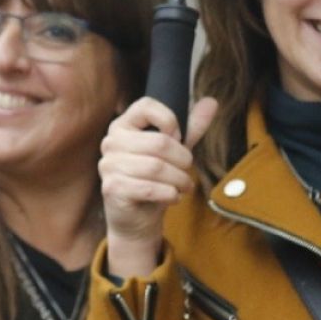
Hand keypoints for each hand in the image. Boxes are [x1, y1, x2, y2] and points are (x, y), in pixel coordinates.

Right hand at [100, 96, 218, 277]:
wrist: (137, 218)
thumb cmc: (154, 181)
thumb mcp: (175, 151)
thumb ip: (191, 127)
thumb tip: (212, 101)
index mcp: (123, 126)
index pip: (146, 105)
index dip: (170, 120)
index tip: (179, 138)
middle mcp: (111, 142)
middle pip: (159, 142)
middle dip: (183, 160)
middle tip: (187, 170)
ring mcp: (108, 165)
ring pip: (157, 168)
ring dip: (179, 180)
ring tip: (184, 186)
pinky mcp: (112, 188)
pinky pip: (150, 188)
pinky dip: (169, 194)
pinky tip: (172, 197)